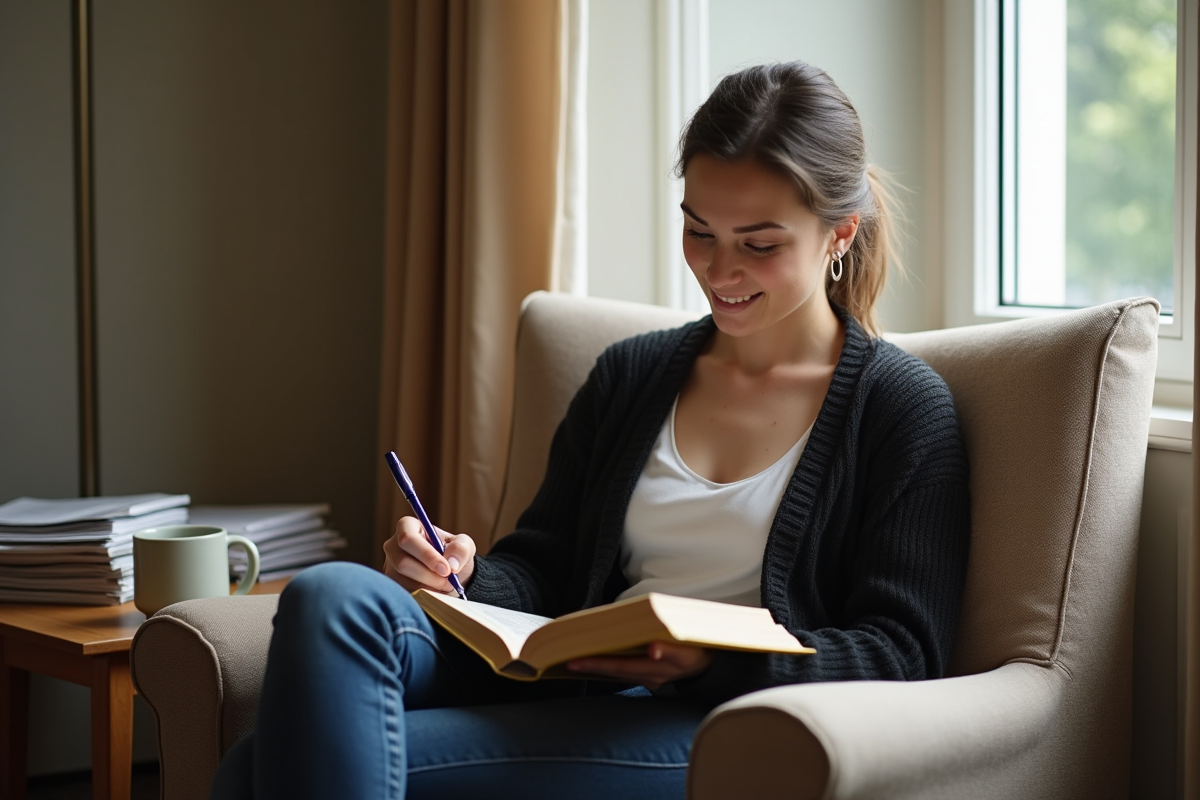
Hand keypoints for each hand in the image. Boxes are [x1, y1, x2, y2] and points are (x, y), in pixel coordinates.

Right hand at [382, 516, 475, 593]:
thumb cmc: (452, 553)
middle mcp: (393, 545)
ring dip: (428, 587)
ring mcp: (389, 565)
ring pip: (402, 581)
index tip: (446, 569)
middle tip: (449, 582)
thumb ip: (461, 549)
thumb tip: (451, 563)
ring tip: (445, 585)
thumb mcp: (464, 545)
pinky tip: (436, 591)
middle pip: (402, 562)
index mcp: (407, 526)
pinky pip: (403, 592)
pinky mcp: (391, 583)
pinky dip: (423, 595)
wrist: (448, 573)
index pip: (408, 538)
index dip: (426, 555)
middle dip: (428, 575)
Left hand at [566, 641, 713, 690]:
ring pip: (619, 674)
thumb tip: (654, 649)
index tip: (575, 660)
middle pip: (614, 672)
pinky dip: (612, 667)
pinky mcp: (652, 679)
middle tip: (565, 661)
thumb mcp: (688, 650)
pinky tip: (598, 661)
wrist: (713, 668)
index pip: (618, 666)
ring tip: (575, 659)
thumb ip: (670, 649)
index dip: (596, 663)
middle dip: (590, 666)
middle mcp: (650, 677)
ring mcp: (650, 680)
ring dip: (598, 668)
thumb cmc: (698, 651)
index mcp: (655, 668)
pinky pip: (627, 673)